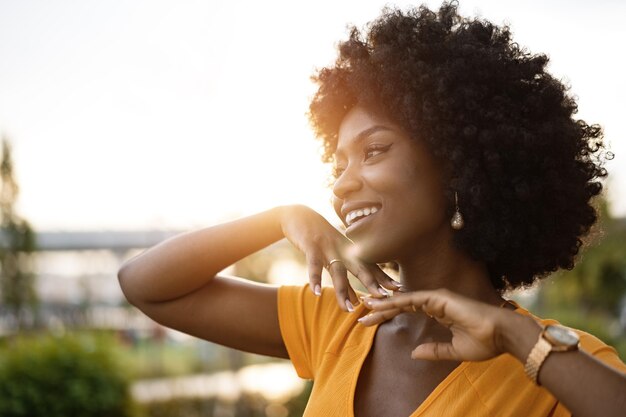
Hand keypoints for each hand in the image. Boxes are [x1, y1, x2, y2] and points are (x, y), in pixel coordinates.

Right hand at [279, 205, 401, 310]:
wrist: (298, 216)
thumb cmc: (319, 239)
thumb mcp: (333, 258)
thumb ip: (344, 280)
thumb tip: (356, 301)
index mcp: (350, 251)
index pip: (370, 266)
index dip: (384, 278)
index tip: (399, 289)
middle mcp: (343, 249)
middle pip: (360, 267)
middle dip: (372, 282)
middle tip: (384, 297)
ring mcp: (327, 247)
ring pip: (338, 271)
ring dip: (343, 290)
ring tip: (350, 309)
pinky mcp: (311, 246)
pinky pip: (314, 265)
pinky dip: (315, 279)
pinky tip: (316, 293)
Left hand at [358, 288, 514, 360]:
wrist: (502, 336)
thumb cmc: (484, 343)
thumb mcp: (453, 350)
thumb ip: (434, 350)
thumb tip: (414, 354)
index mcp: (438, 311)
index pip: (406, 309)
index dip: (387, 313)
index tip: (369, 319)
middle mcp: (434, 302)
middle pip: (400, 302)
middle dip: (379, 307)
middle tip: (360, 310)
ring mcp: (436, 298)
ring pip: (403, 299)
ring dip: (383, 303)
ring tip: (365, 307)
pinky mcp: (439, 298)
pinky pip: (412, 299)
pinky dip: (396, 301)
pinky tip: (381, 305)